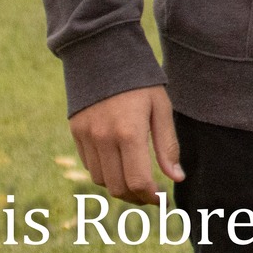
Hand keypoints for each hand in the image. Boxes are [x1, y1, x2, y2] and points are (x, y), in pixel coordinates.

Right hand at [68, 85, 182, 205]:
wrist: (103, 55)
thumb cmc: (141, 80)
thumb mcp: (162, 108)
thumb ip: (168, 145)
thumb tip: (177, 178)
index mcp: (129, 132)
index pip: (137, 181)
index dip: (150, 196)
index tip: (161, 198)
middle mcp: (104, 139)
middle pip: (117, 187)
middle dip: (136, 197)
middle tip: (151, 195)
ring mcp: (87, 137)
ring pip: (101, 180)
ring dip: (119, 186)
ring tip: (137, 180)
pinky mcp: (76, 133)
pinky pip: (89, 165)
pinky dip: (104, 172)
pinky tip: (119, 165)